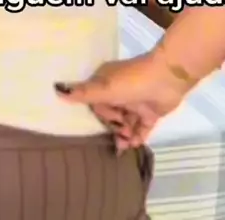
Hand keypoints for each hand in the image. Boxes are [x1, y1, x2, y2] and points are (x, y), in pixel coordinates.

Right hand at [54, 50, 187, 151]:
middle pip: (110, 117)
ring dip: (124, 136)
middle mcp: (120, 92)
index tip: (103, 123)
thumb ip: (83, 93)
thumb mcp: (105, 88)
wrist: (168, 78)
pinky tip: (134, 146)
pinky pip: (140, 129)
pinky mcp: (150, 112)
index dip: (99, 115)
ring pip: (125, 124)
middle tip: (119, 134)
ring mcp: (136, 102)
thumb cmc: (133, 82)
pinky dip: (137, 137)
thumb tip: (55, 89)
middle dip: (113, 128)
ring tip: (127, 144)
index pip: (96, 104)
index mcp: (107, 82)